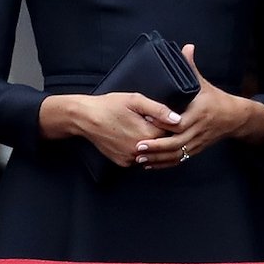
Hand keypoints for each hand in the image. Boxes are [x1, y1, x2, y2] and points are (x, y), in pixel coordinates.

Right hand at [41, 91, 181, 168]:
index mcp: (147, 134)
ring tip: (140, 127)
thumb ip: (159, 110)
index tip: (163, 116)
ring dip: (151, 143)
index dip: (170, 124)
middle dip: (162, 134)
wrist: (85, 118)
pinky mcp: (122, 163)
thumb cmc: (110, 106)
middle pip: (162, 145)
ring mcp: (130, 159)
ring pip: (151, 153)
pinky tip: (133, 136)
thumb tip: (178, 119)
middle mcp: (140, 151)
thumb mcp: (136, 101)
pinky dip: (141, 149)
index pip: (172, 134)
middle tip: (150, 121)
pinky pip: (139, 158)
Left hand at [134, 45, 263, 169]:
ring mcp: (197, 141)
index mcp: (198, 113)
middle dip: (156, 146)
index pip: (178, 122)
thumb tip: (186, 47)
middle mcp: (197, 130)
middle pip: (175, 143)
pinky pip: (179, 159)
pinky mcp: (196, 149)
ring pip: (176, 154)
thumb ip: (191, 67)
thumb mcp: (204, 84)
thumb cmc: (217, 99)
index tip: (145, 122)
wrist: (235, 118)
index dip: (162, 123)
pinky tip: (150, 164)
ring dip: (157, 157)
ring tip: (139, 158)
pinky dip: (164, 163)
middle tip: (137, 147)